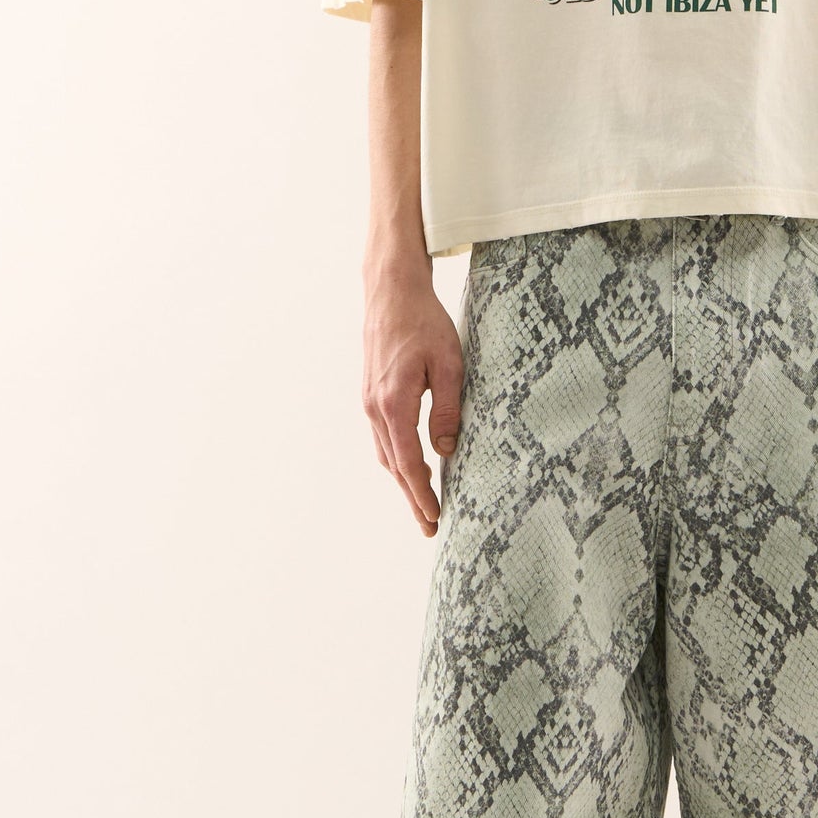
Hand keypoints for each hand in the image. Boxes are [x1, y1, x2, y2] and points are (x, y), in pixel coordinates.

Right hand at [362, 260, 463, 535]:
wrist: (391, 291)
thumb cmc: (424, 322)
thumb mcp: (448, 363)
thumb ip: (447, 409)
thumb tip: (446, 450)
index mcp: (393, 403)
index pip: (407, 462)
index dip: (421, 493)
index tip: (434, 517)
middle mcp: (375, 407)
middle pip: (392, 465)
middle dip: (411, 497)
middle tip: (429, 526)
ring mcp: (369, 401)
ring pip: (385, 452)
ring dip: (403, 480)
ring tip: (423, 503)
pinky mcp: (371, 393)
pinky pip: (383, 436)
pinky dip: (396, 458)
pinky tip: (411, 466)